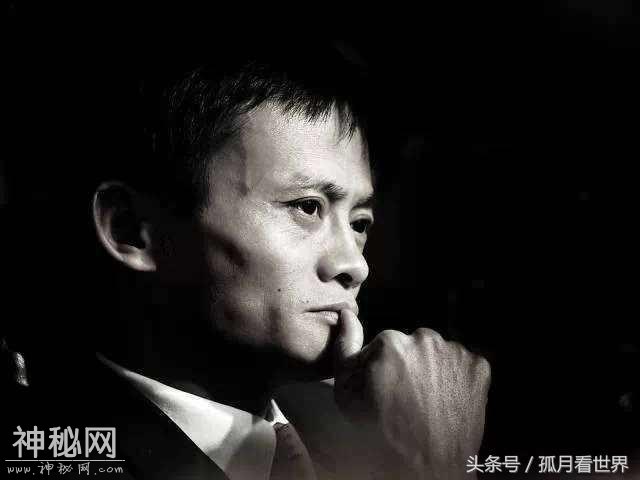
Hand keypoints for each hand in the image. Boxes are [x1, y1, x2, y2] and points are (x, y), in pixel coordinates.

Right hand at [333, 310, 490, 479]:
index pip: (384, 345)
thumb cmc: (381, 432)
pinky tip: (447, 400)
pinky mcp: (479, 367)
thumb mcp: (346, 392)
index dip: (382, 369)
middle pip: (413, 345)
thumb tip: (347, 314)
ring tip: (428, 402)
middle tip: (407, 398)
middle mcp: (426, 338)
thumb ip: (345, 347)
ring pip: (439, 353)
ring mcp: (456, 352)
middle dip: (409, 364)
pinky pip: (463, 365)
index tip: (386, 391)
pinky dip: (457, 379)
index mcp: (391, 341)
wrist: (425, 467)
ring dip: (433, 370)